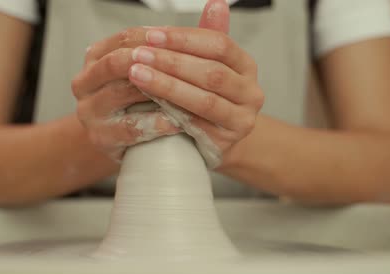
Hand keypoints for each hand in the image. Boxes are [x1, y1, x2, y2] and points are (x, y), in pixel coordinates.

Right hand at [71, 32, 180, 161]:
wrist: (112, 145)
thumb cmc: (134, 104)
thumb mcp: (142, 72)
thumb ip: (169, 48)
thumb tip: (211, 15)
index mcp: (95, 58)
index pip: (124, 39)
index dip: (155, 38)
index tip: (185, 41)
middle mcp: (86, 82)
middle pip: (117, 63)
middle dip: (152, 61)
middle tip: (186, 64)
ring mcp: (90, 111)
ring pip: (122, 92)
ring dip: (157, 90)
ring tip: (187, 92)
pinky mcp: (101, 137)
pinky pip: (131, 127)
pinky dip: (157, 122)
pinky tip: (179, 121)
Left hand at [127, 0, 263, 167]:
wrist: (216, 140)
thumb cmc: (209, 97)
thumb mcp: (211, 65)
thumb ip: (209, 37)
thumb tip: (215, 3)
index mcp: (246, 66)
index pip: (219, 44)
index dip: (184, 39)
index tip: (152, 35)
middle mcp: (251, 92)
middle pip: (212, 73)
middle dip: (172, 62)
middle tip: (139, 55)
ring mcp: (242, 120)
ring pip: (204, 101)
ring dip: (168, 87)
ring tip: (138, 75)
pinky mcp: (226, 143)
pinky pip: (197, 127)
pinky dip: (171, 114)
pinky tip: (148, 104)